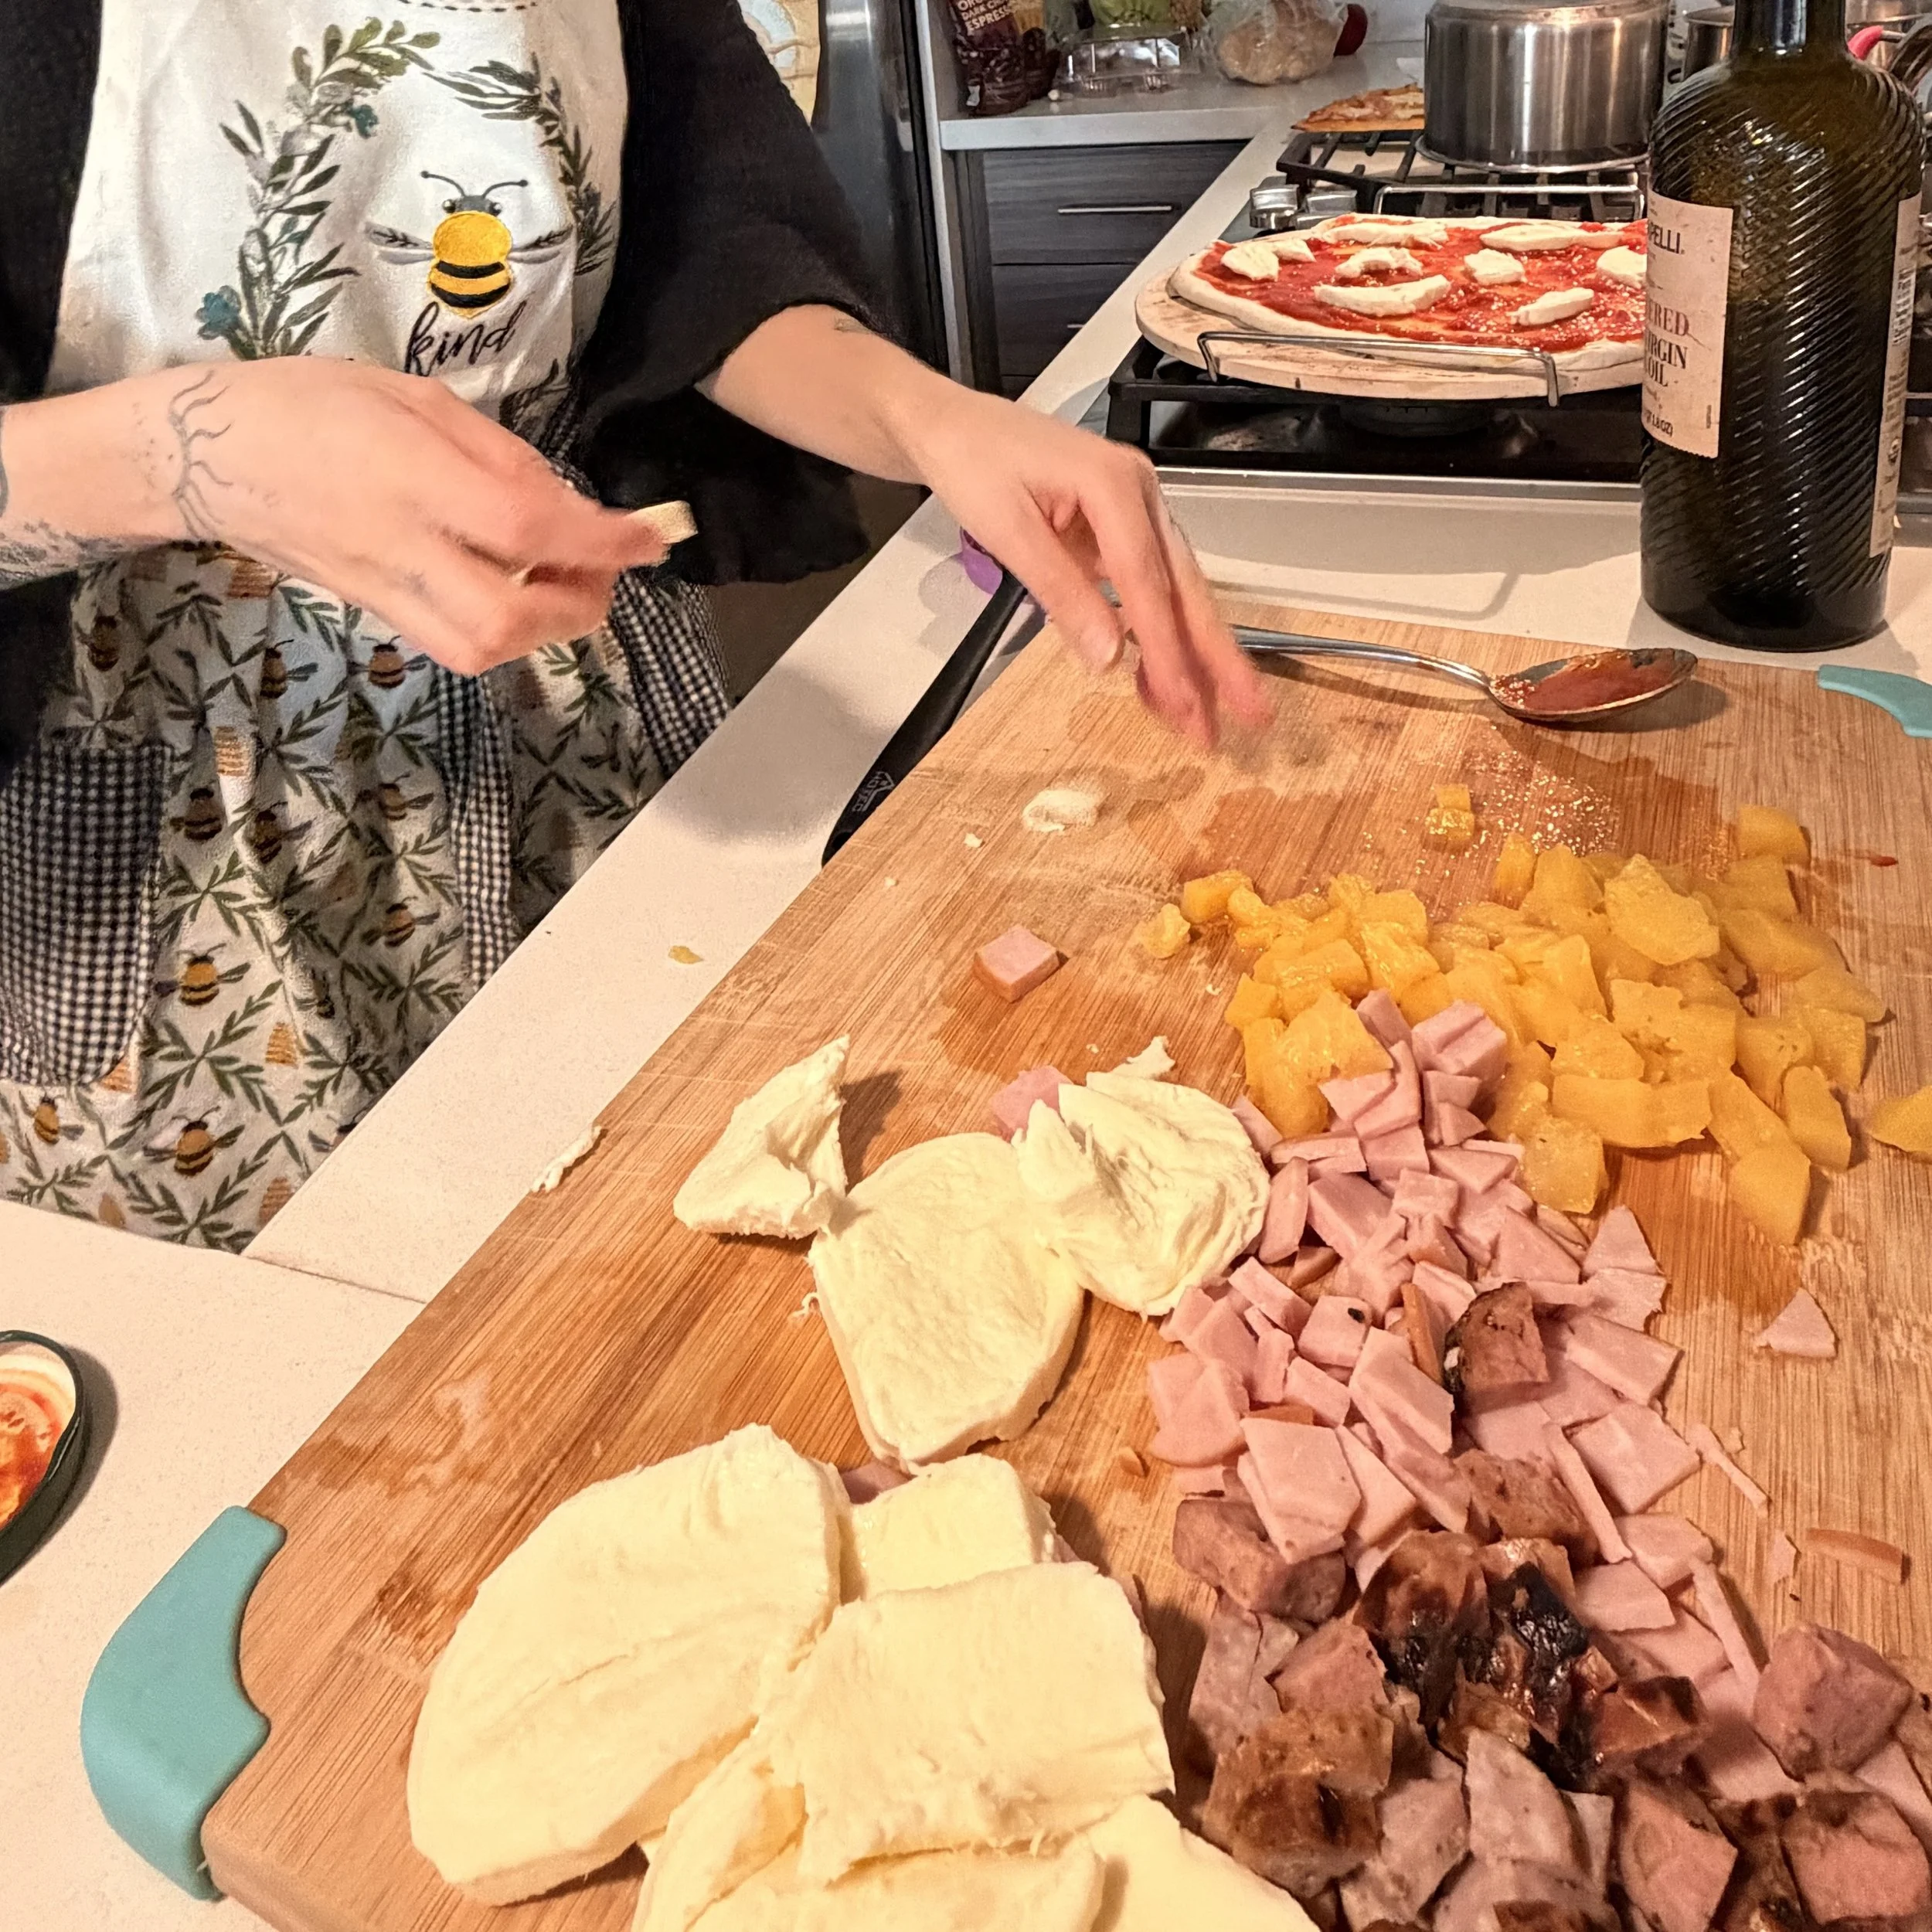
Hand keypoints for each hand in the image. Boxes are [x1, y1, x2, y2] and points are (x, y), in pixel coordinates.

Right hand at [130, 359, 666, 672]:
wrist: (207, 456)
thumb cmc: (308, 404)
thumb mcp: (412, 396)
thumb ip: (495, 453)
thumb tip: (564, 503)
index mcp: (408, 476)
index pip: (525, 525)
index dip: (601, 540)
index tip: (652, 537)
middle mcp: (398, 546)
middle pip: (507, 619)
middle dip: (577, 605)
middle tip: (604, 567)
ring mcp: (382, 590)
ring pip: (482, 648)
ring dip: (544, 626)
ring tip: (563, 577)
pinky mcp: (374, 614)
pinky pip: (455, 641)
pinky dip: (505, 627)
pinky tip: (514, 586)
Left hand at [896, 386, 1270, 748]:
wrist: (951, 427)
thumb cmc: (972, 462)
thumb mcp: (1008, 530)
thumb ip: (1061, 593)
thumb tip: (1109, 656)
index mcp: (1114, 484)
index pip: (1147, 582)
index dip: (1167, 648)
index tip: (1184, 700)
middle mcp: (1139, 493)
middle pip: (1184, 587)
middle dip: (1214, 657)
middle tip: (1250, 713)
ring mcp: (1134, 510)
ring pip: (1174, 592)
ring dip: (1192, 655)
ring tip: (1208, 715)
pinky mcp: (1118, 529)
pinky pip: (1146, 589)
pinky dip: (1155, 636)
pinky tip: (1162, 680)